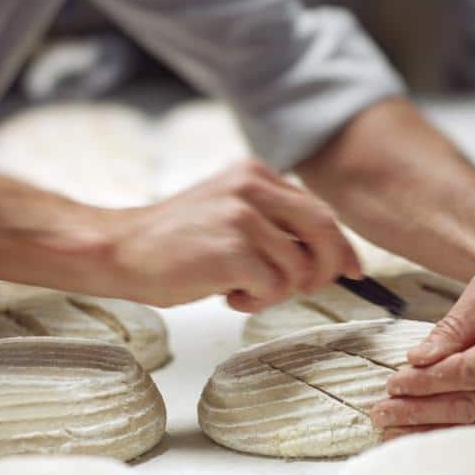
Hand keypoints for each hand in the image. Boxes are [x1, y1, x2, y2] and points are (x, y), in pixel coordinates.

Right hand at [103, 158, 361, 308]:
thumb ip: (272, 223)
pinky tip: (228, 295)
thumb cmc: (175, 242)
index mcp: (255, 174)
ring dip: (277, 291)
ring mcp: (243, 217)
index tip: (353, 269)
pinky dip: (256, 301)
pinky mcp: (233, 250)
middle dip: (326, 268)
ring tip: (242, 289)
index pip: (319, 210)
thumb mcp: (229, 214)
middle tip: (307, 289)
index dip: (341, 245)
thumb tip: (326, 258)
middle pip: (324, 231)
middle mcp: (253, 188)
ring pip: (299, 268)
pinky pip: (273, 287)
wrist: (120, 249)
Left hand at [371, 244, 474, 439]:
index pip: (471, 372)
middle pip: (471, 405)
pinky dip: (453, 437)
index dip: (427, 381)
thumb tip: (418, 359)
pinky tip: (422, 437)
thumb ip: (454, 325)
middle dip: (419, 411)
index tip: (391, 383)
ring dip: (430, 430)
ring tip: (390, 430)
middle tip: (379, 413)